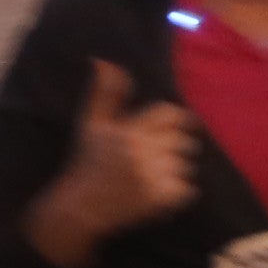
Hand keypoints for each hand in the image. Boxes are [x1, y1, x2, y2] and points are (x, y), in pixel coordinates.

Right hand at [26, 62, 197, 267]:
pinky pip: (187, 189)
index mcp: (128, 130)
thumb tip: (103, 60)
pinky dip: (178, 191)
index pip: (170, 115)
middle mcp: (141, 152)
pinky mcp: (158, 199)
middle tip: (160, 155)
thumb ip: (105, 92)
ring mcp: (152, 176)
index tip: (180, 126)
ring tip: (155, 175)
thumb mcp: (91, 123)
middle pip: (183, 141)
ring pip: (185, 165)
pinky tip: (159, 191)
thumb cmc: (87, 161)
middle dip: (175, 147)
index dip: (179, 120)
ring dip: (175, 170)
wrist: (80, 207)